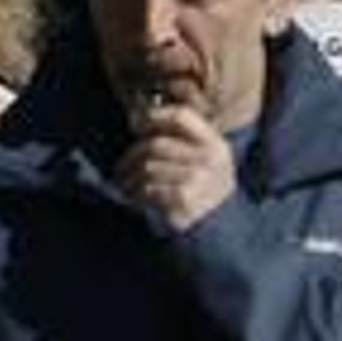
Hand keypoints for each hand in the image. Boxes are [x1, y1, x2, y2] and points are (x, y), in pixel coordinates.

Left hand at [115, 103, 236, 230]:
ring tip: (125, 184)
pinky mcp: (184, 197)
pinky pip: (149, 187)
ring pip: (148, 167)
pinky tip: (134, 197)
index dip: (155, 115)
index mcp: (214, 143)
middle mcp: (209, 157)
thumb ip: (178, 138)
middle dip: (133, 155)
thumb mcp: (202, 158)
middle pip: (157, 144)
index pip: (182, 116)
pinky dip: (136, 193)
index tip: (137, 123)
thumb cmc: (202, 186)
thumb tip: (135, 119)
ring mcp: (198, 177)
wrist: (219, 225)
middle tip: (121, 166)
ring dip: (130, 177)